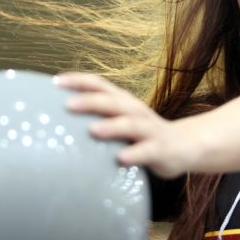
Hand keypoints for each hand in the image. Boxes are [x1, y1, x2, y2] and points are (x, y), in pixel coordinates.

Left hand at [57, 72, 196, 177]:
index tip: (55, 81)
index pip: (100, 85)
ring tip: (93, 130)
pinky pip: (147, 151)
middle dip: (91, 101)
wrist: (184, 145)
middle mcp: (136, 111)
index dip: (80, 80)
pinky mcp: (160, 149)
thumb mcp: (121, 119)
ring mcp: (149, 130)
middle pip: (113, 102)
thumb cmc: (141, 134)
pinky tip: (121, 159)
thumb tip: (55, 121)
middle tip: (68, 104)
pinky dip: (134, 154)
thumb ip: (97, 117)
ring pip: (131, 124)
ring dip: (112, 126)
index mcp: (124, 102)